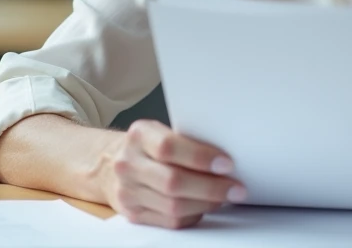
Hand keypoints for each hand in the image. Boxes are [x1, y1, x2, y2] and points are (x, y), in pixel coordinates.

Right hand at [99, 119, 245, 228]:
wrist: (115, 164)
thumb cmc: (150, 146)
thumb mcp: (162, 131)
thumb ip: (187, 140)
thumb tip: (226, 157)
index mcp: (139, 135)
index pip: (169, 147)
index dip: (200, 157)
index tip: (227, 163)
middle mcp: (128, 163)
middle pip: (173, 182)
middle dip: (211, 187)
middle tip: (236, 188)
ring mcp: (127, 191)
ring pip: (173, 206)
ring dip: (206, 203)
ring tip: (225, 197)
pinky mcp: (133, 213)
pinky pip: (169, 221)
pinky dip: (193, 214)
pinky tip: (205, 206)